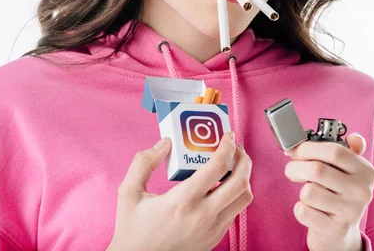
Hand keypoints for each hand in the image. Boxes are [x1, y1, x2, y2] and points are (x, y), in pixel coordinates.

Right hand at [106, 132, 252, 250]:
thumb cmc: (132, 229)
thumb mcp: (129, 192)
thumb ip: (144, 162)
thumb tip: (165, 143)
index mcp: (182, 201)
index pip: (217, 167)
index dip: (227, 147)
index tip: (228, 136)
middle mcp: (202, 215)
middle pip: (240, 182)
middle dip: (244, 160)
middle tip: (235, 149)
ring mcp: (212, 229)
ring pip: (244, 198)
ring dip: (243, 178)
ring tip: (232, 167)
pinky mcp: (215, 238)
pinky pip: (235, 212)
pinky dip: (234, 195)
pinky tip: (221, 187)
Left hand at [284, 133, 373, 250]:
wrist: (340, 233)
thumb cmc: (338, 194)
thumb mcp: (347, 172)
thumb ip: (347, 150)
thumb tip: (354, 137)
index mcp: (366, 171)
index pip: (335, 151)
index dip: (309, 148)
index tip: (296, 150)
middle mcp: (362, 191)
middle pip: (317, 169)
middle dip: (295, 167)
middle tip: (292, 170)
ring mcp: (350, 212)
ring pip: (308, 191)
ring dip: (301, 192)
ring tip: (309, 194)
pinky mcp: (335, 229)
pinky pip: (303, 211)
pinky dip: (301, 209)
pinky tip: (311, 211)